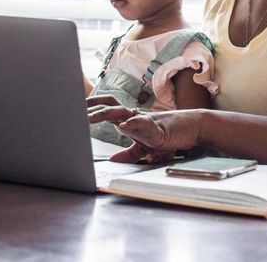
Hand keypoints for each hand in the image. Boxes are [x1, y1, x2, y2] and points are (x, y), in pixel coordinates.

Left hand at [86, 95, 202, 163]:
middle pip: (109, 106)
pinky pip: (142, 123)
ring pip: (120, 113)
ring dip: (104, 114)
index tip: (76, 109)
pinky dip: (132, 124)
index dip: (92, 108)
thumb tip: (112, 160)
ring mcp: (144, 120)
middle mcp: (134, 117)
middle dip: (91, 107)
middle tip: (75, 108)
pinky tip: (122, 126)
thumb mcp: (144, 150)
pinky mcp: (156, 127)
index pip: (107, 109)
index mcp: (129, 122)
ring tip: (89, 118)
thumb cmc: (168, 137)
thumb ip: (128, 154)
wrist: (191, 130)